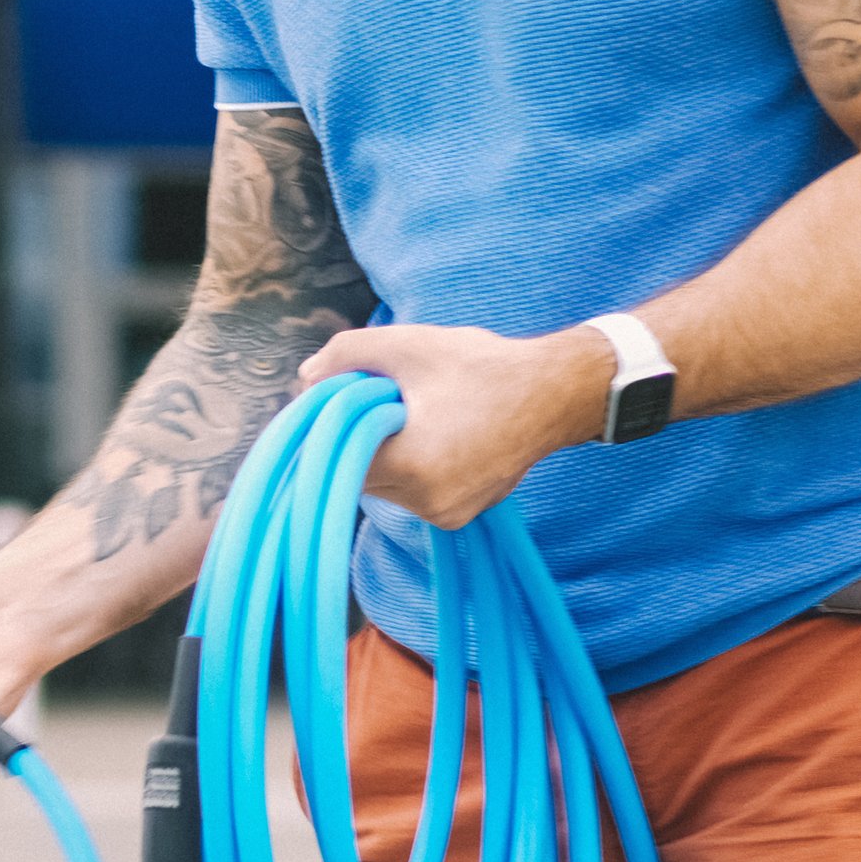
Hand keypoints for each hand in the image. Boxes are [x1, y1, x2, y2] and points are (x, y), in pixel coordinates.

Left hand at [298, 321, 611, 528]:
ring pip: (385, 488)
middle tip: (384, 399)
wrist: (555, 393)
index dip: (331, 425)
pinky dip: (412, 468)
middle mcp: (429, 503)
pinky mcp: (461, 516)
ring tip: (415, 415)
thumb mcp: (409, 345)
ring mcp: (447, 514)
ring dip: (386, 454)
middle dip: (361, 438)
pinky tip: (435, 435)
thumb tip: (305, 378)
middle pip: (361, 475)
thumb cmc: (483, 366)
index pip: (340, 456)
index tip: (342, 398)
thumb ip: (348, 353)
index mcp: (413, 465)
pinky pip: (413, 495)